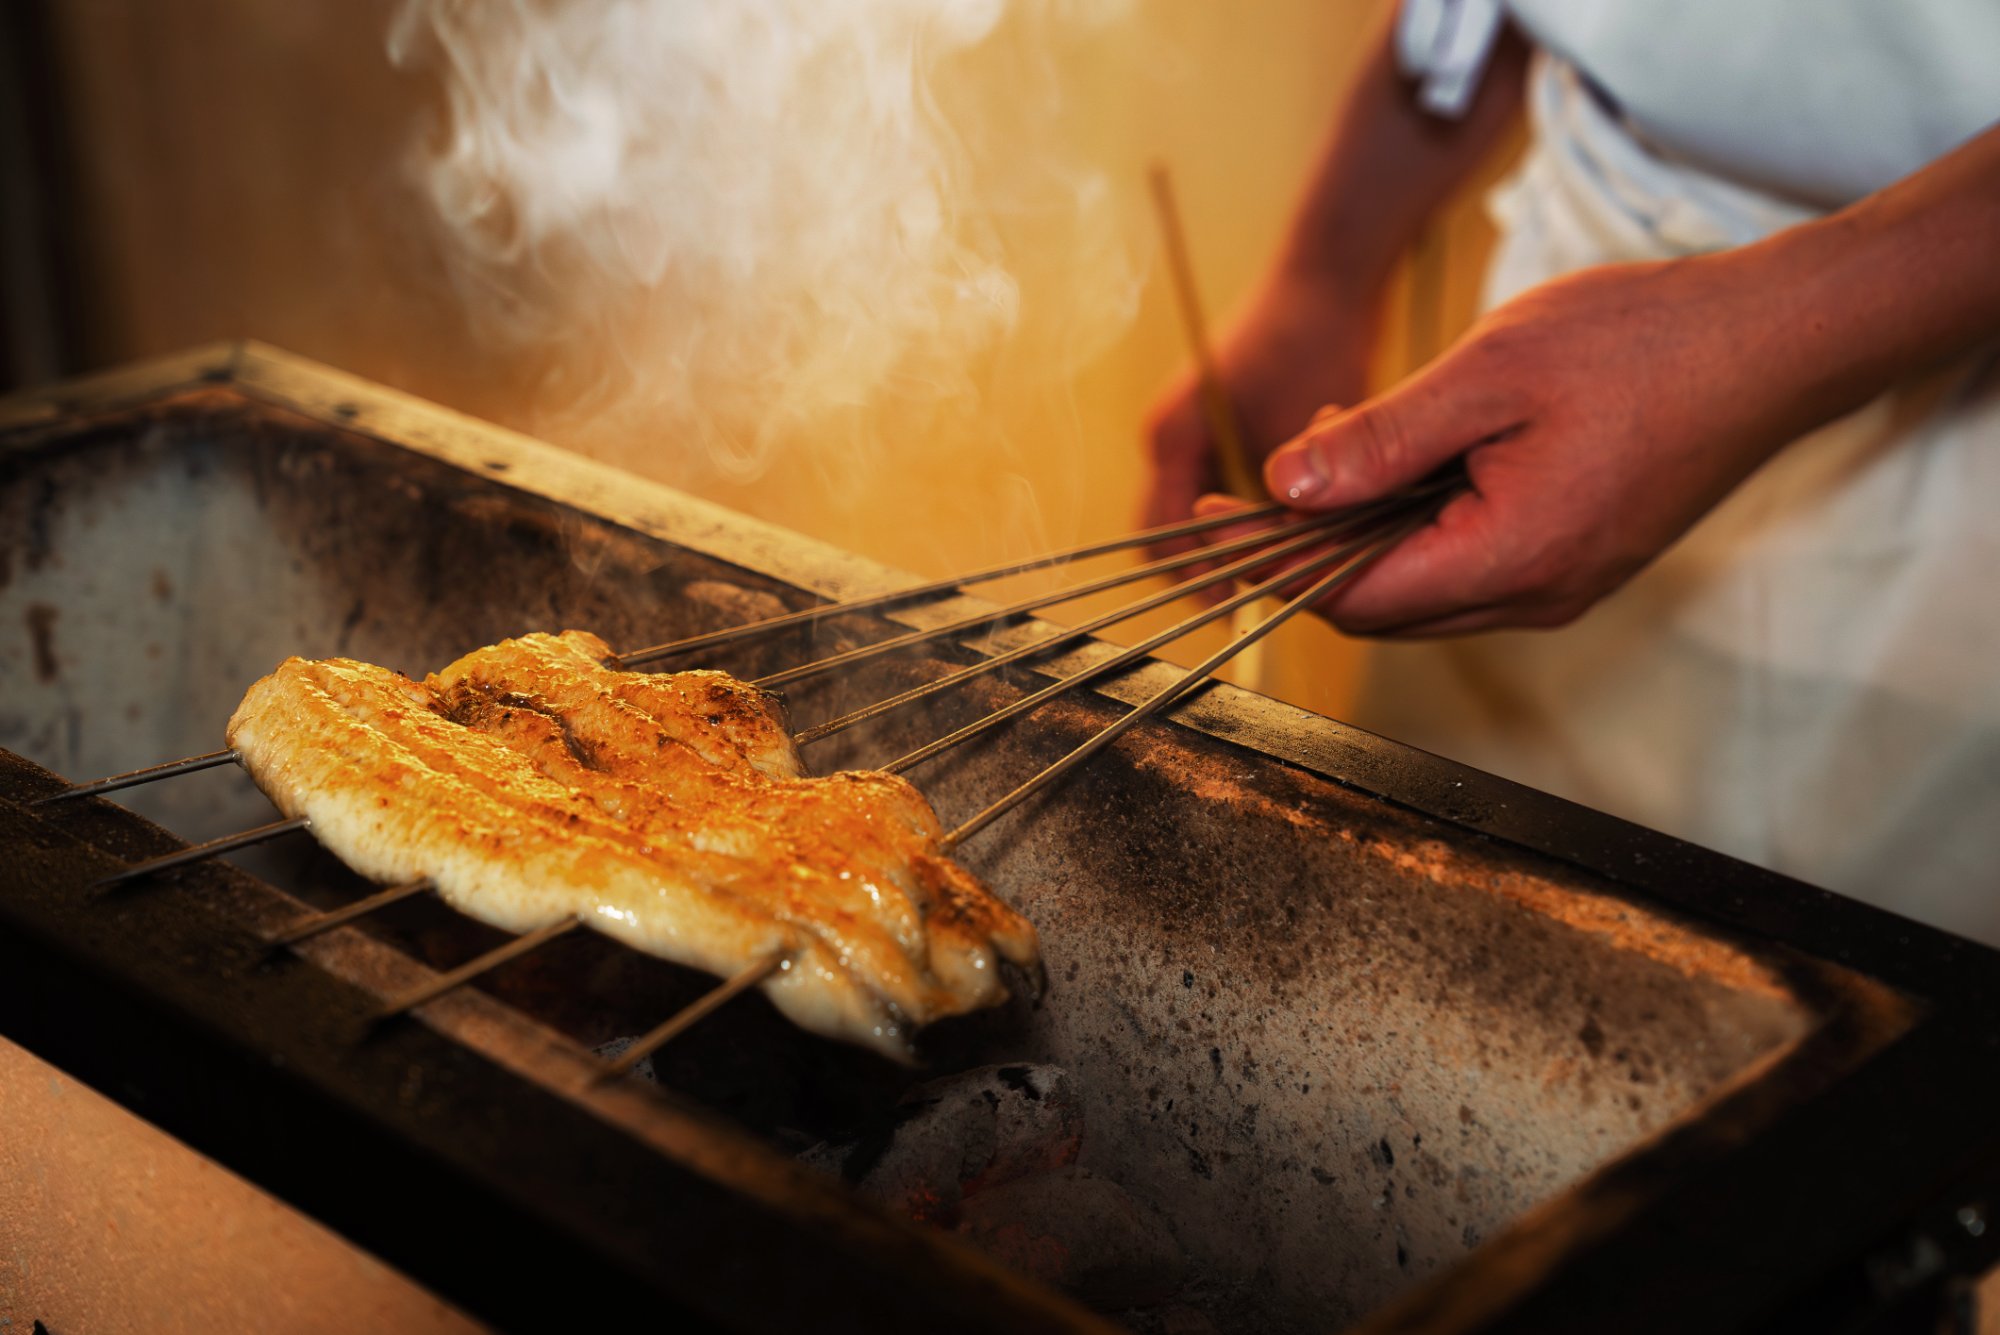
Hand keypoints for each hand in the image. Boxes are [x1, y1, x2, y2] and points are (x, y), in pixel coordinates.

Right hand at [1140, 277, 1372, 558]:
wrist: (1329, 276)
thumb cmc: (1313, 340)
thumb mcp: (1299, 435)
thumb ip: (1279, 504)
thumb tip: (1274, 567)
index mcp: (1172, 435)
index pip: (1162, 538)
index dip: (1199, 576)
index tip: (1237, 599)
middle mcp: (1169, 436)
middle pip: (1171, 531)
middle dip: (1217, 561)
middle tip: (1264, 585)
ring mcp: (1189, 431)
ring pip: (1197, 513)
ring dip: (1236, 537)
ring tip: (1283, 553)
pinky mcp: (1215, 427)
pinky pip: (1219, 489)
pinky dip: (1249, 512)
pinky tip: (1293, 517)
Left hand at [1248, 254, 1815, 634]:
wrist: (1776, 343)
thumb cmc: (1646, 343)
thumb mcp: (1489, 373)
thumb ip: (1382, 439)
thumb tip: (1286, 485)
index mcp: (1509, 561)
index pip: (1350, 600)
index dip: (1273, 562)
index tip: (1216, 513)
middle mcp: (1535, 596)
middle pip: (1379, 606)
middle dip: (1313, 545)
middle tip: (1281, 466)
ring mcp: (1561, 584)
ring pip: (1423, 585)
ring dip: (1368, 529)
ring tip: (1350, 440)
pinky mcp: (1577, 559)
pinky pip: (1470, 563)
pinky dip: (1421, 520)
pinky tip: (1415, 453)